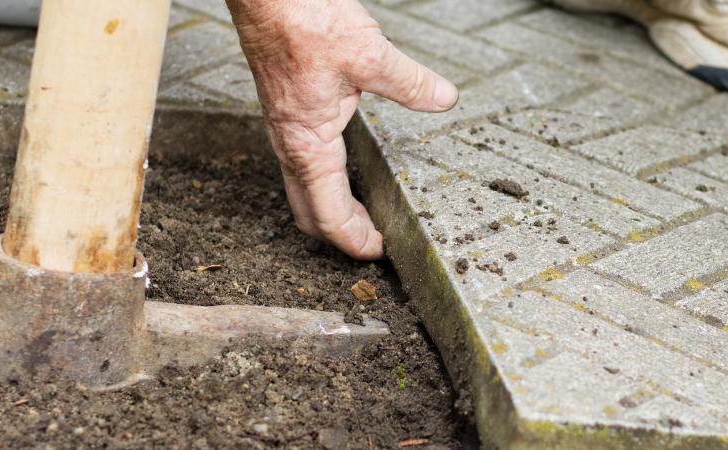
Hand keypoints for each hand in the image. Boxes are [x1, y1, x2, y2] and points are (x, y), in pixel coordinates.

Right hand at [225, 0, 457, 259]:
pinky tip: (347, 163)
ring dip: (332, 207)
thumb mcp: (369, 54)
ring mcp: (284, 128)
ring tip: (366, 213)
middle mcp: (290, 143)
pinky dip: (325, 179)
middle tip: (376, 241)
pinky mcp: (287, 109)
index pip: (329, 216)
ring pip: (304, 187)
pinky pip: (302, 161)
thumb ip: (409, 83)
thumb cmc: (301, 19)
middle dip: (342, 234)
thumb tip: (443, 99)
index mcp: (306, 144)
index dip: (355, 242)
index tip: (381, 252)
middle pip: (310, 212)